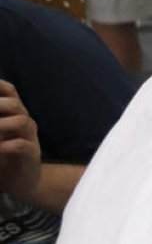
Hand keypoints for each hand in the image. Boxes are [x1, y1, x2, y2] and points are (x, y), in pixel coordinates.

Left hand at [0, 79, 40, 201]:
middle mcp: (24, 123)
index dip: (0, 85)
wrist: (24, 182)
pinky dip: (9, 145)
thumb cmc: (4, 158)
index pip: (10, 92)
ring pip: (22, 122)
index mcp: (14, 115)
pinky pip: (23, 146)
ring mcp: (30, 138)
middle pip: (15, 104)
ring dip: (2, 124)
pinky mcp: (32, 155)